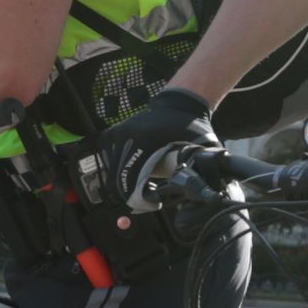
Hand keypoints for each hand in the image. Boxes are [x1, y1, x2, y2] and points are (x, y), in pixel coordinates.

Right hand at [79, 86, 216, 213]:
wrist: (177, 104)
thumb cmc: (189, 128)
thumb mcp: (198, 150)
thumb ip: (199, 172)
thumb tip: (199, 196)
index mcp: (142, 142)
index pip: (128, 182)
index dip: (139, 201)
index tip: (155, 204)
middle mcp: (123, 137)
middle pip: (114, 183)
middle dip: (131, 197)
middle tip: (149, 198)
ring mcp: (114, 135)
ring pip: (110, 176)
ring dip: (125, 186)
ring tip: (146, 184)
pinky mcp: (109, 136)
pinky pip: (108, 165)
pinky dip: (119, 174)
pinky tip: (136, 173)